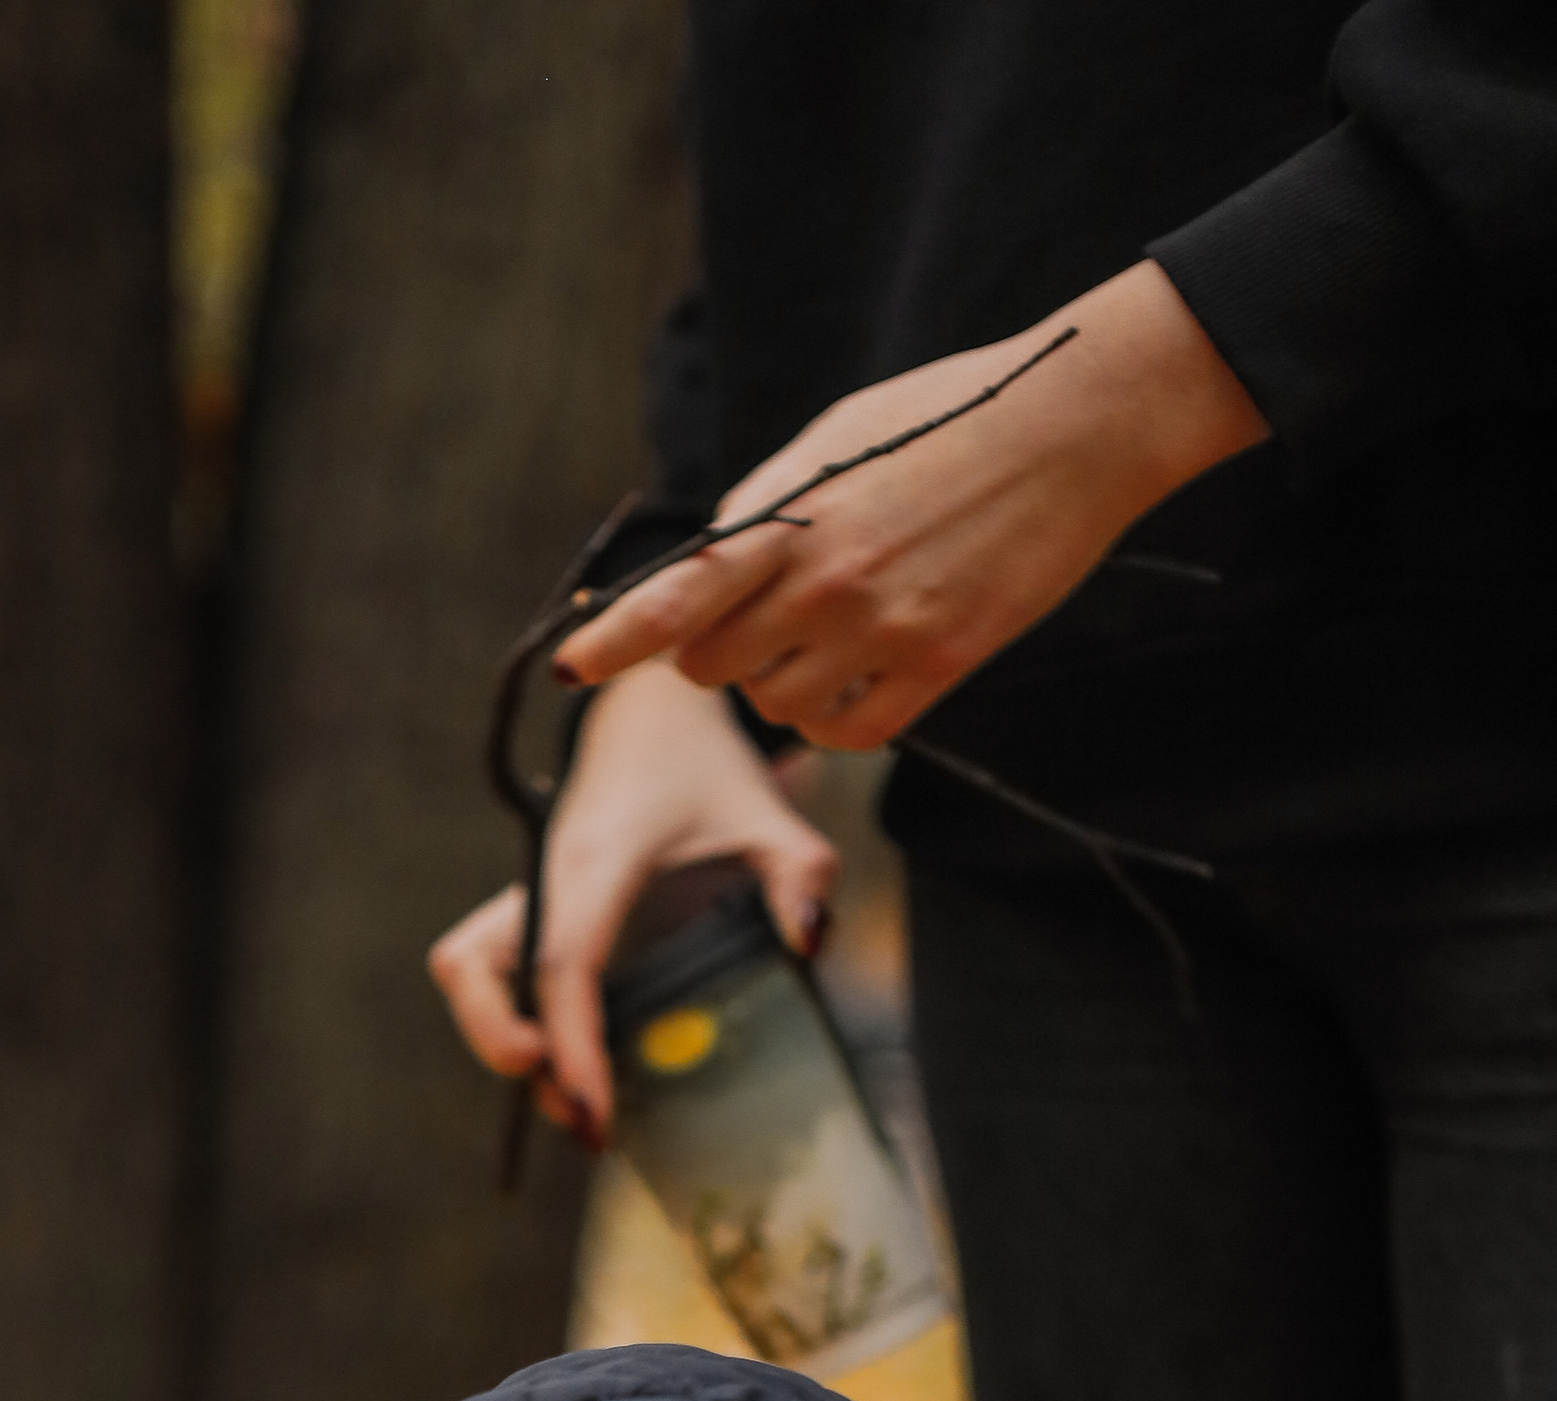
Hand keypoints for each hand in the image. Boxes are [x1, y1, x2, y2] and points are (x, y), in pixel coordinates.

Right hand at [429, 662, 834, 1138]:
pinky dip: (513, 1018)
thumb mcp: (768, 812)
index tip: (594, 1111)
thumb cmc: (705, 765)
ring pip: (468, 972)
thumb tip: (807, 942)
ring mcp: (528, 893)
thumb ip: (800, 875)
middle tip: (577, 1108)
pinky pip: (491, 970)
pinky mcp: (528, 907)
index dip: (570, 1045)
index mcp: (597, 860)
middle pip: (470, 970)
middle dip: (499, 1045)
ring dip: (499, 1038)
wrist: (651, 711)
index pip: (562, 964)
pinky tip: (576, 1056)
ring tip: (578, 1095)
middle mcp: (545, 878)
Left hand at [559, 260, 1265, 753]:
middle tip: (761, 618)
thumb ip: (763, 509)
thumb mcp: (837, 439)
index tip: (573, 668)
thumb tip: (704, 574)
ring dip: (780, 685)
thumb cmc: (946, 418)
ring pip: (775, 708)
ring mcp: (881, 629)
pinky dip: (836, 717)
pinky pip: (847, 735)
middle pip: (713, 670)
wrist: (1073, 427)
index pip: (677, 596)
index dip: (617, 641)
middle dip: (717, 654)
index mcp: (791, 513)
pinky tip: (859, 673)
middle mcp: (825, 580)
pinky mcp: (936, 666)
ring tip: (827, 631)